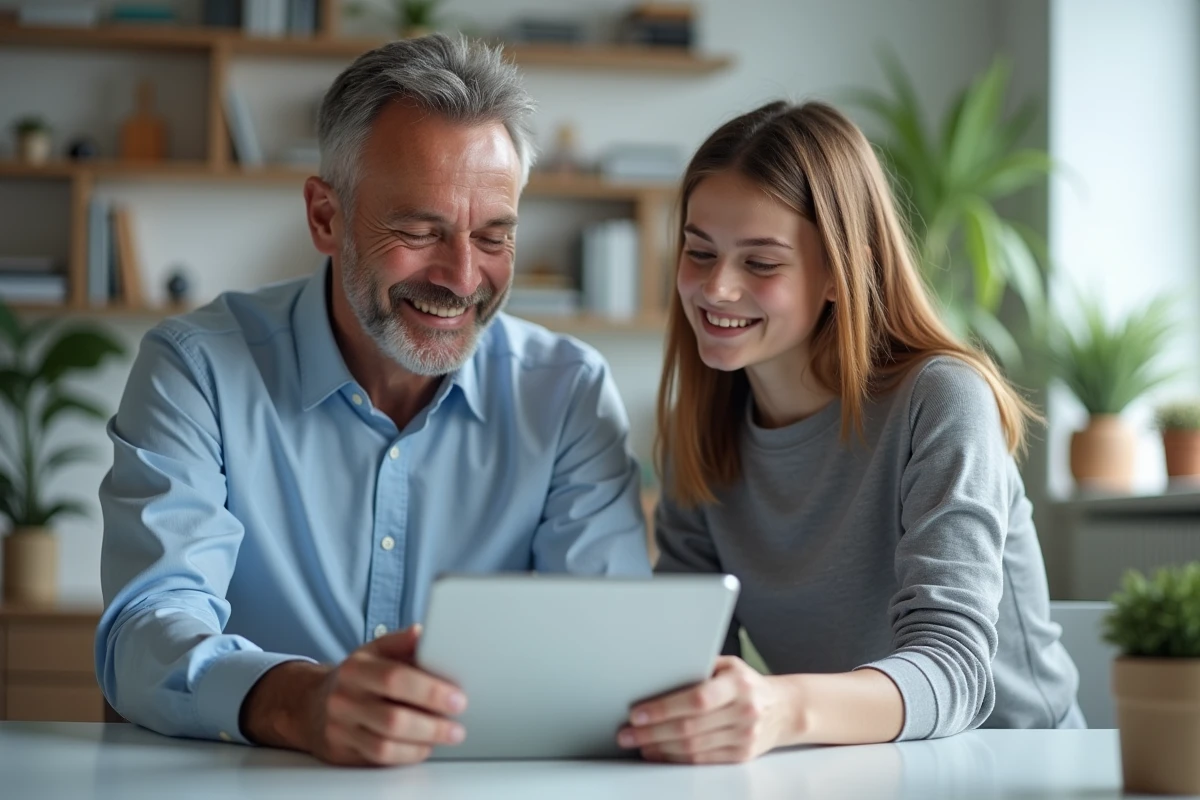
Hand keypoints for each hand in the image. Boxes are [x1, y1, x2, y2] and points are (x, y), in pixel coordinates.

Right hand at [243, 624, 467, 765]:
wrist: (312, 703)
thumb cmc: (356, 676)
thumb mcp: (375, 651)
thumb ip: (402, 643)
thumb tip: (427, 633)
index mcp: (356, 668)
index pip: (395, 678)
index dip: (430, 691)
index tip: (457, 698)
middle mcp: (344, 698)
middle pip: (392, 718)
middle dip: (432, 725)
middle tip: (457, 726)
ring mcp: (340, 727)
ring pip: (385, 744)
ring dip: (423, 743)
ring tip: (447, 735)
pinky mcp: (341, 750)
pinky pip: (378, 759)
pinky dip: (407, 755)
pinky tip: (424, 747)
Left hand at [616, 656, 790, 763]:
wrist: (783, 709)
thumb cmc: (746, 683)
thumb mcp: (728, 665)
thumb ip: (698, 667)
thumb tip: (658, 672)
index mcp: (738, 685)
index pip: (696, 699)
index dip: (664, 708)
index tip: (637, 713)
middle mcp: (744, 711)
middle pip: (690, 727)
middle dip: (652, 732)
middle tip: (627, 733)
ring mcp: (744, 736)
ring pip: (693, 748)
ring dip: (660, 748)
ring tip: (638, 743)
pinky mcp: (740, 755)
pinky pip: (702, 760)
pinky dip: (676, 759)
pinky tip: (659, 754)